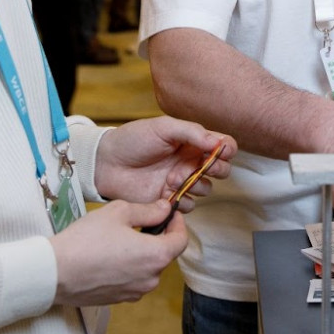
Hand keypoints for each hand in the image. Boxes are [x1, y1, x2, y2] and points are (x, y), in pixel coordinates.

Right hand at [49, 200, 187, 306]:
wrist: (54, 273)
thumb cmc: (86, 240)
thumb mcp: (119, 212)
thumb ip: (148, 211)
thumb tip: (165, 209)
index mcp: (156, 256)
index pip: (181, 240)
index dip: (178, 224)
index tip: (169, 213)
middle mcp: (151, 279)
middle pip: (165, 254)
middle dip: (158, 237)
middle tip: (142, 222)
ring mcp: (135, 292)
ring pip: (148, 268)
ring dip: (143, 253)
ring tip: (122, 239)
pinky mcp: (119, 300)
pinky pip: (133, 280)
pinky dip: (129, 267)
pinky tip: (110, 256)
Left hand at [95, 117, 235, 206]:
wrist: (106, 163)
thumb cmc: (133, 140)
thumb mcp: (163, 127)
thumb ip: (192, 132)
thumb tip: (217, 142)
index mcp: (191, 141)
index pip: (222, 145)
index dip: (226, 149)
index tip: (220, 151)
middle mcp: (190, 161)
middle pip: (221, 169)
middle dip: (216, 169)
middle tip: (202, 167)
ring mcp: (181, 182)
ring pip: (206, 189)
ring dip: (194, 184)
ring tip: (172, 178)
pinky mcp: (169, 200)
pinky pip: (189, 206)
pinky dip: (182, 201)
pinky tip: (167, 192)